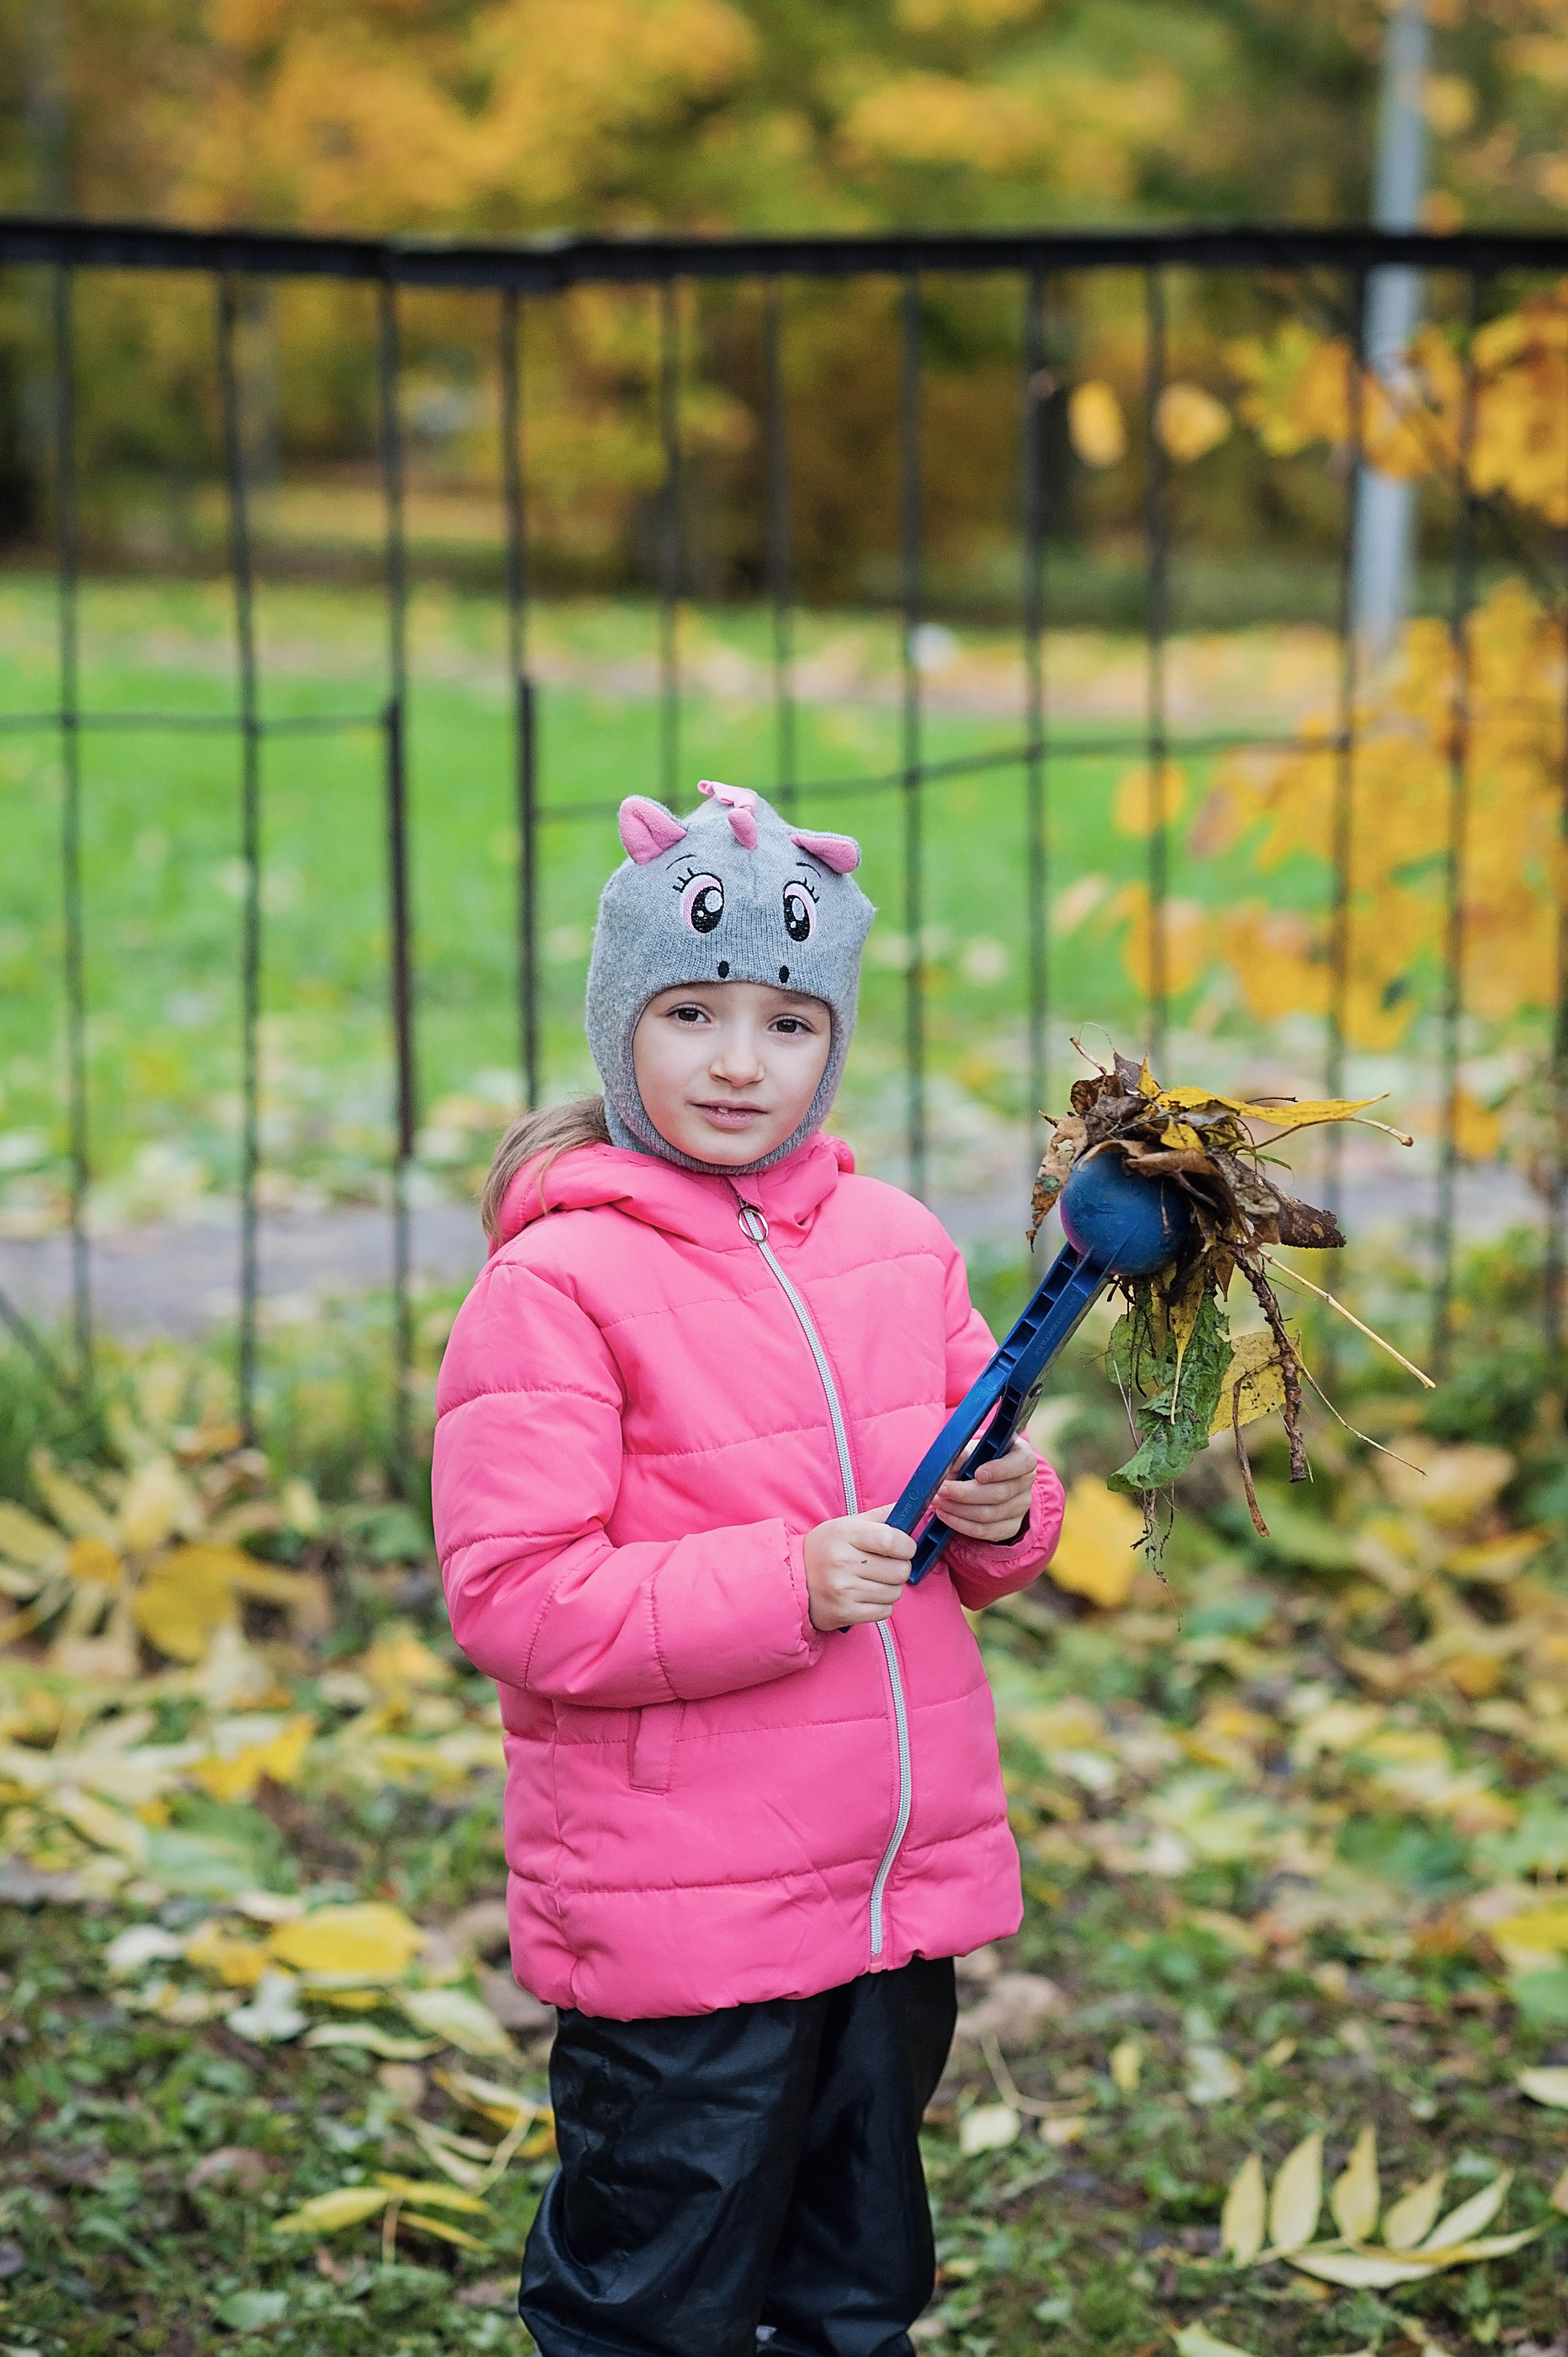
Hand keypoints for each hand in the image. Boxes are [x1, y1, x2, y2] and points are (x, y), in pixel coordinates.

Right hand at [804, 1510, 914, 1630]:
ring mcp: (843, 1590)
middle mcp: (842, 1562)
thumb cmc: (827, 1549)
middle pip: (899, 1570)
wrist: (794, 1580)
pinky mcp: (845, 1612)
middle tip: (886, 1565)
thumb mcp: (847, 1525)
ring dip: (891, 1587)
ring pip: (895, 1592)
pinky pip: (885, 1611)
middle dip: (900, 1567)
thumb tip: (917, 1508)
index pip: (891, 1540)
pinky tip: (866, 1595)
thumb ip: (881, 1516)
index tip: (905, 1547)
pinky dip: (882, 1604)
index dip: (907, 1545)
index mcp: (844, 1533)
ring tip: (873, 1580)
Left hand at [936, 1435, 1037, 1544]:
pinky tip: (946, 1515)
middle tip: (940, 1489)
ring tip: (938, 1501)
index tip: (977, 1473)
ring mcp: (1021, 1507)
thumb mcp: (972, 1448)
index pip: (1023, 1463)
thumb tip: (951, 1460)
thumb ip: (963, 1452)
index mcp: (1023, 1457)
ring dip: (958, 1510)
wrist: (984, 1480)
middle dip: (965, 1493)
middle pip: (1000, 1493)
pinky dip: (962, 1525)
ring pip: (990, 1515)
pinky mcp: (1010, 1527)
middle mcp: (1025, 1483)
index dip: (1001, 1469)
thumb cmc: (978, 1458)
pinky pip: (986, 1532)